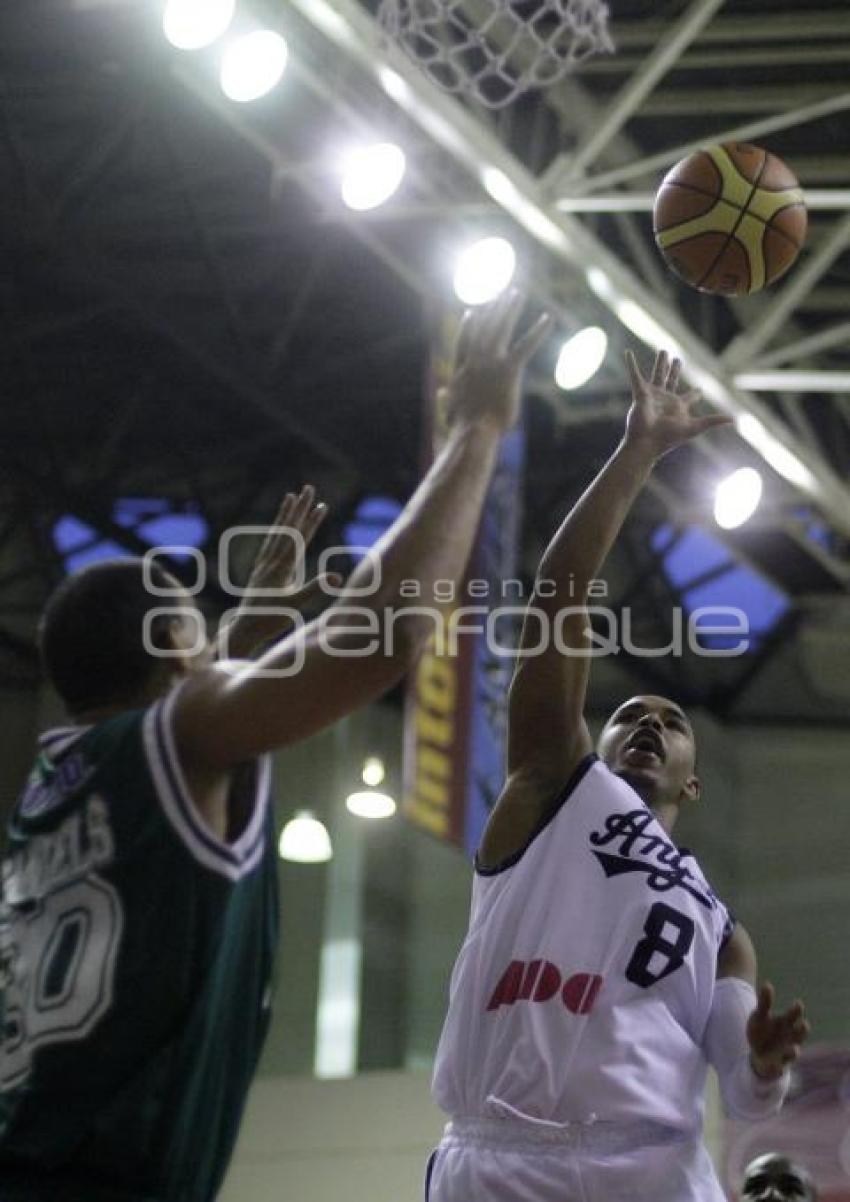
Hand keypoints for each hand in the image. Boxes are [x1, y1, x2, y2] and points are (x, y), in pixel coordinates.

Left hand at [219, 485, 339, 657]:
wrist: (245, 629)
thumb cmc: (270, 619)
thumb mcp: (295, 605)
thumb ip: (315, 589)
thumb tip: (336, 576)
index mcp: (281, 566)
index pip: (299, 537)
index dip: (310, 520)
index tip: (320, 503)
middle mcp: (271, 561)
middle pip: (287, 527)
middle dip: (299, 507)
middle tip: (308, 488)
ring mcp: (263, 564)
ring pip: (276, 532)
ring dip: (285, 514)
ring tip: (290, 497)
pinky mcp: (260, 570)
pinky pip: (269, 544)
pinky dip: (276, 531)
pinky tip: (278, 527)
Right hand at [442, 289, 550, 433]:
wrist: (474, 430)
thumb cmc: (464, 427)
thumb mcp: (452, 411)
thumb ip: (448, 399)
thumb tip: (442, 393)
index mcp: (461, 370)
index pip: (464, 342)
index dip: (468, 326)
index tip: (471, 312)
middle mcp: (475, 360)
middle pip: (484, 328)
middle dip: (492, 309)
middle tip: (499, 293)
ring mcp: (491, 362)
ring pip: (501, 329)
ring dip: (509, 309)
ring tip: (516, 293)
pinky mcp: (509, 369)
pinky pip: (525, 346)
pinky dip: (537, 332)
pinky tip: (547, 318)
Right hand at [624, 349, 731, 459]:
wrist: (647, 442)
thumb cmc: (669, 437)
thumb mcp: (695, 428)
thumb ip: (713, 421)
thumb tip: (734, 420)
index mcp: (678, 407)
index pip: (689, 397)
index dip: (695, 394)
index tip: (699, 391)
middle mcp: (665, 400)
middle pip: (672, 380)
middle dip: (675, 370)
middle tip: (678, 360)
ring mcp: (652, 396)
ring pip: (658, 374)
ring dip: (660, 363)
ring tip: (663, 351)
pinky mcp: (640, 393)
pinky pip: (634, 375)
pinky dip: (631, 364)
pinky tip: (628, 353)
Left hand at [746, 982, 809, 1079]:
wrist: (759, 1054)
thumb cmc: (763, 1030)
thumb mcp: (760, 1015)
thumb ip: (764, 1002)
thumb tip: (767, 984)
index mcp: (786, 1023)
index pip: (795, 1015)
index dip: (797, 1010)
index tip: (798, 1003)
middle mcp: (790, 1038)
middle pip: (800, 1033)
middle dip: (802, 1030)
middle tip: (803, 1024)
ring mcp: (785, 1053)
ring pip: (793, 1052)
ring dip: (794, 1051)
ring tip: (793, 1049)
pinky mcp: (777, 1066)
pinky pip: (779, 1069)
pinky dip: (778, 1069)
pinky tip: (776, 1067)